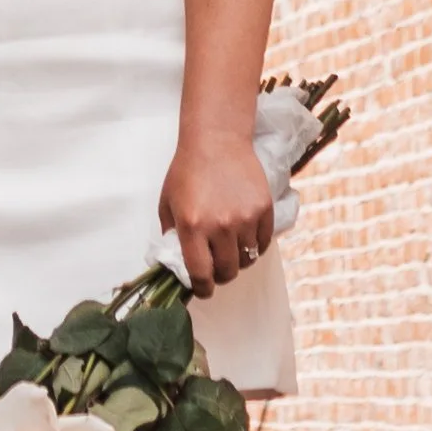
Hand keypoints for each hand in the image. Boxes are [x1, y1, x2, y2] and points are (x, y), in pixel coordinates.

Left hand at [158, 126, 273, 293]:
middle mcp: (220, 226)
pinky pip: (263, 243)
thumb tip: (177, 262)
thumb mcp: (167, 203)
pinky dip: (254, 247)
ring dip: (238, 260)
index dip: (201, 288)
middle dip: (220, 276)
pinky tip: (245, 238)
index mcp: (192, 226)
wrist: (216, 141)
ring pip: (246, 259)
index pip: (200, 273)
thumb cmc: (187, 171)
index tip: (202, 289)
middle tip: (216, 268)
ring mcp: (245, 218)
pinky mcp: (264, 210)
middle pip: (227, 271)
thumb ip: (171, 235)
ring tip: (230, 250)